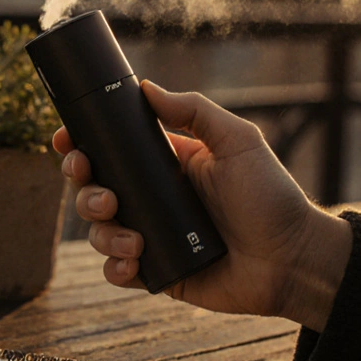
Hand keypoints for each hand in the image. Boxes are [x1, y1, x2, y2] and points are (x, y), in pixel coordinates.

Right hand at [54, 80, 351, 331]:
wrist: (293, 258)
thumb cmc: (271, 197)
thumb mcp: (238, 140)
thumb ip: (195, 110)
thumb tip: (147, 87)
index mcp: (166, 163)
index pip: (112, 148)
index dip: (82, 143)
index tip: (67, 140)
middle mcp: (153, 197)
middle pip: (94, 187)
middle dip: (84, 187)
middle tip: (103, 193)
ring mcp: (152, 236)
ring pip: (100, 230)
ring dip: (102, 231)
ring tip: (133, 238)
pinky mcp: (159, 273)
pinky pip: (117, 271)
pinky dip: (115, 268)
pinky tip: (132, 262)